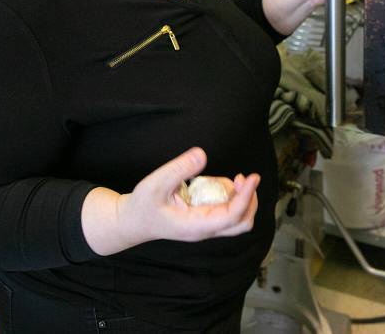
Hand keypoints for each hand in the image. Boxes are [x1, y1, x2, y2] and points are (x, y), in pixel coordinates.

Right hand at [82, 147, 258, 254]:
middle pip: (243, 223)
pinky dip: (228, 194)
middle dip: (250, 200)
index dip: (246, 196)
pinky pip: (225, 208)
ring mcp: (206, 225)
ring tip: (225, 178)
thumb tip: (202, 155)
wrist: (132, 221)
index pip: (232, 216)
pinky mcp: (204, 218)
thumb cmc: (142, 206)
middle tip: (244, 177)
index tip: (252, 176)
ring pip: (237, 217)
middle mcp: (205, 229)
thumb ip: (178, 169)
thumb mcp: (155, 184)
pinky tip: (214, 182)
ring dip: (239, 196)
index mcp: (196, 226)